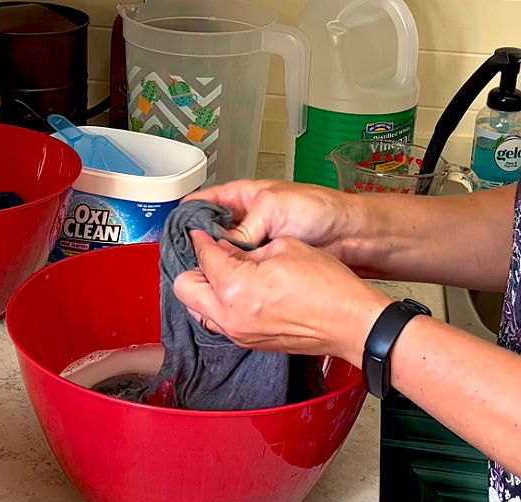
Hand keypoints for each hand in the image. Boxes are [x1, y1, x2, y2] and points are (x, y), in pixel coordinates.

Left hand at [173, 231, 392, 364]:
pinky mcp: (249, 342)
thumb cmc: (326, 285)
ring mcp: (238, 333)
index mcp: (234, 287)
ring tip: (224, 273)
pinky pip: (218, 322)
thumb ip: (247, 249)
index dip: (202, 239)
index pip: (204, 256)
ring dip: (205, 288)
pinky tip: (239, 291)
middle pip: (185, 288)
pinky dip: (220, 304)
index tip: (202, 232)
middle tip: (211, 252)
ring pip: (198, 310)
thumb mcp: (283, 248)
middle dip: (195, 266)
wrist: (350, 321)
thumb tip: (229, 249)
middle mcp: (229, 315)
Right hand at [184, 180, 363, 262]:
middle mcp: (244, 219)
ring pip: (225, 254)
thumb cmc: (316, 210)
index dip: (186, 215)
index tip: (170, 233)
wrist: (349, 235)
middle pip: (210, 232)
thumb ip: (242, 227)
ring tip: (196, 276)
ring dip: (214, 263)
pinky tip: (220, 286)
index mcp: (242, 196)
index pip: (204, 202)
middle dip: (196, 244)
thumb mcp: (273, 210)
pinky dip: (232, 277)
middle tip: (181, 262)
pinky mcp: (265, 263)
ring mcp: (254, 242)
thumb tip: (215, 247)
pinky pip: (242, 271)